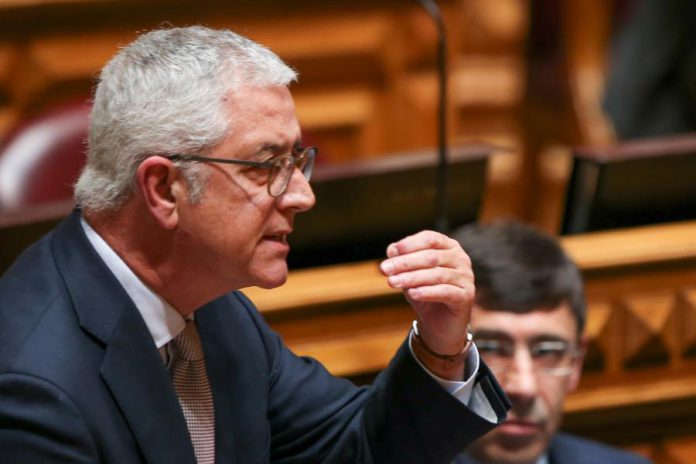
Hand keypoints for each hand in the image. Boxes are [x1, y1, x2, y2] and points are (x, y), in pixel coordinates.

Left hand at [380, 230, 474, 359]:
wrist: (439, 324)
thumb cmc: (424, 293)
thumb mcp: (410, 276)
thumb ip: (402, 263)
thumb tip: (391, 251)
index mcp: (448, 246)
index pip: (430, 239)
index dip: (409, 244)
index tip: (390, 252)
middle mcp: (461, 259)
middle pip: (431, 257)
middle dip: (405, 263)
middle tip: (384, 269)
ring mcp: (466, 277)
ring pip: (436, 275)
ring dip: (411, 278)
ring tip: (392, 282)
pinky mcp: (467, 296)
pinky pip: (445, 291)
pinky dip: (427, 292)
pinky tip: (412, 293)